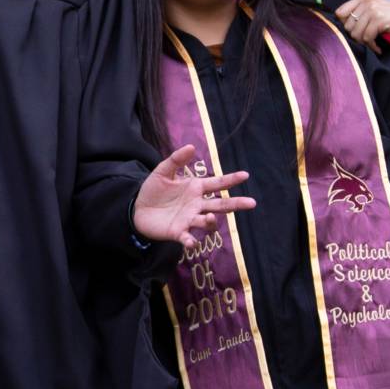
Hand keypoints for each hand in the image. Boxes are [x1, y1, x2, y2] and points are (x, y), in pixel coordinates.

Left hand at [132, 144, 252, 248]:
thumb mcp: (163, 172)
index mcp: (196, 188)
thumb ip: (176, 160)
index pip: (218, 183)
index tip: (245, 175)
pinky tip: (191, 242)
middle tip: (252, 203)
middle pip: (221, 204)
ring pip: (208, 222)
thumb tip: (191, 146)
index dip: (231, 179)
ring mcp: (189, 219)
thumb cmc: (154, 190)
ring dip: (211, 221)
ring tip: (211, 218)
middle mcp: (197, 204)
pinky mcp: (178, 232)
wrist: (138, 209)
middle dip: (236, 204)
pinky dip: (190, 241)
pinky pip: (188, 238)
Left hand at [333, 0, 389, 53]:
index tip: (358, 32)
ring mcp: (373, 9)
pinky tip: (378, 47)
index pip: (340, 13)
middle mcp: (367, 0)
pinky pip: (366, 38)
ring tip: (374, 44)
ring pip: (355, 33)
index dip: (346, 25)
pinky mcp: (379, 19)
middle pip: (347, 25)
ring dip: (365, 43)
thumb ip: (360, 14)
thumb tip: (339, 26)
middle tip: (368, 40)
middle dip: (356, 37)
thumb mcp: (376, 12)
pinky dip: (372, 46)